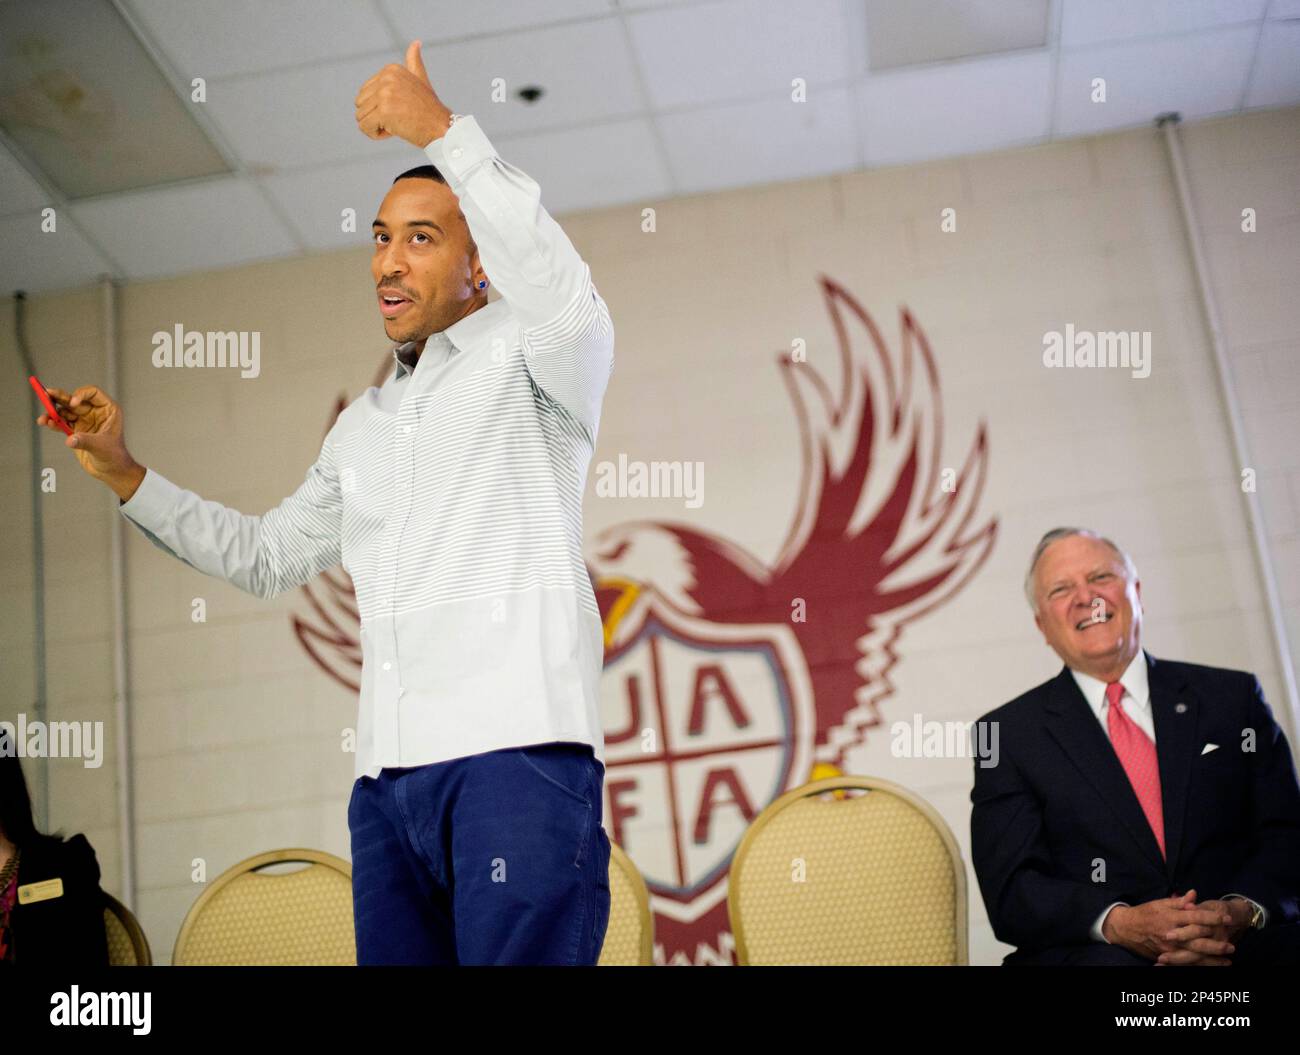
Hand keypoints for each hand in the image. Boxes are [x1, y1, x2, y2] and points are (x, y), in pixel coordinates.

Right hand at [36, 384, 144, 500]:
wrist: (110, 471)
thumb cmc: (114, 456)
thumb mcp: (101, 447)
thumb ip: (85, 441)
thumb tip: (70, 440)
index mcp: (108, 410)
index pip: (93, 393)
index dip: (81, 394)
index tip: (72, 403)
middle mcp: (95, 412)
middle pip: (73, 399)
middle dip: (59, 397)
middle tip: (46, 394)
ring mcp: (84, 421)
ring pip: (64, 410)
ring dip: (52, 412)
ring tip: (43, 419)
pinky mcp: (75, 430)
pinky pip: (61, 422)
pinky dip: (53, 422)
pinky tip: (46, 423)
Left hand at [355, 40, 451, 147]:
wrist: (442, 128)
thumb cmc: (430, 109)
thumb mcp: (421, 80)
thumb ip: (414, 62)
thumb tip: (416, 42)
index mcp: (391, 69)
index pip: (365, 93)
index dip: (380, 107)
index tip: (401, 109)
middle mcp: (386, 78)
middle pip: (360, 104)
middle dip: (375, 116)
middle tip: (398, 119)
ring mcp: (385, 93)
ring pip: (360, 116)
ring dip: (376, 126)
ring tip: (397, 125)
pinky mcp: (384, 110)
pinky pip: (365, 127)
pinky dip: (376, 135)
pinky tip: (393, 132)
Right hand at [1103, 890, 1234, 963]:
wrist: (1125, 928)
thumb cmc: (1144, 913)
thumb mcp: (1160, 903)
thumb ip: (1179, 902)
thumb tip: (1194, 895)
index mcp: (1170, 917)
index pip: (1196, 917)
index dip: (1213, 918)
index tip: (1227, 918)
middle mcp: (1171, 933)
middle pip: (1198, 940)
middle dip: (1216, 944)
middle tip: (1232, 945)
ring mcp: (1169, 947)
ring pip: (1194, 955)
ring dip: (1212, 959)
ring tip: (1227, 960)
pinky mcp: (1166, 956)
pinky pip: (1186, 962)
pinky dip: (1200, 965)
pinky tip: (1212, 966)